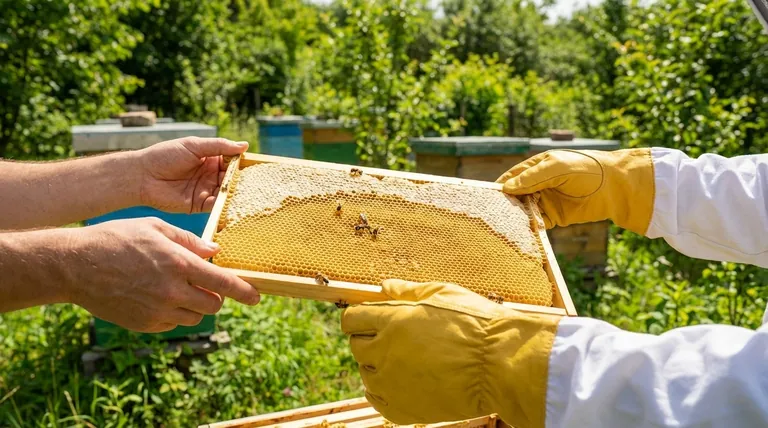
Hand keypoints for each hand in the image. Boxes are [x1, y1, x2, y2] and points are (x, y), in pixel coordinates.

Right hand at [66, 217, 260, 332]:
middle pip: (214, 305)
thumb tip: (215, 252)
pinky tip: (158, 296)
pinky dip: (174, 313)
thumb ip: (189, 241)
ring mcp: (157, 311)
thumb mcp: (155, 227)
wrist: (76, 266)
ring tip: (177, 287)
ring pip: (195, 317)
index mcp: (179, 264)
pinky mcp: (144, 324)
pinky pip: (173, 323)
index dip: (245, 292)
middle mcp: (172, 291)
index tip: (257, 297)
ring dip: (195, 305)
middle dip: (216, 296)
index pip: (224, 283)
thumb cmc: (117, 238)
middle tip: (205, 283)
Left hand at [138, 137, 248, 212]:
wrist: (142, 176)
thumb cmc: (165, 155)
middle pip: (233, 178)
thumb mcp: (194, 145)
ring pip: (227, 192)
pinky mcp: (199, 205)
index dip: (244, 163)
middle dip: (244, 180)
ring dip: (237, 193)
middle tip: (259, 182)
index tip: (258, 166)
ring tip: (249, 194)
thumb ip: (219, 146)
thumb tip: (245, 146)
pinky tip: (233, 203)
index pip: (232, 161)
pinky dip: (226, 205)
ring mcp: (206, 190)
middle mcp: (211, 175)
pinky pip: (217, 205)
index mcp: (210, 158)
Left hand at [341, 280, 560, 427]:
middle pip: (356, 346)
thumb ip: (408, 291)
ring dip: (377, 366)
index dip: (359, 317)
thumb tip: (384, 286)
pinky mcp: (404, 410)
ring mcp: (393, 384)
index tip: (370, 319)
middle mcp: (385, 353)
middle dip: (369, 339)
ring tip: (405, 360)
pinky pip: (377, 402)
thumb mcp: (442, 294)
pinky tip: (398, 384)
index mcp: (391, 321)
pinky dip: (382, 393)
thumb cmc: (476, 323)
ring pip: (366, 375)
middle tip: (394, 338)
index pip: (351, 319)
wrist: (502, 365)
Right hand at [496, 148, 654, 234]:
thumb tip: (507, 188)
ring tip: (507, 224)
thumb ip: (532, 177)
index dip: (500, 186)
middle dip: (506, 204)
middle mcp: (538, 184)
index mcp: (536, 167)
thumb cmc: (585, 169)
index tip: (487, 197)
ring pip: (524, 210)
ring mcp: (546, 201)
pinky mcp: (554, 217)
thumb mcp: (557, 168)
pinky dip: (530, 227)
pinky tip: (524, 230)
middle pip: (515, 196)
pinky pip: (537, 223)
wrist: (615, 187)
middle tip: (494, 214)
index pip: (512, 177)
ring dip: (517, 217)